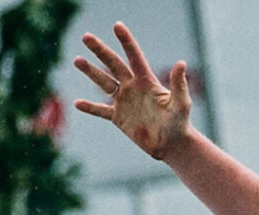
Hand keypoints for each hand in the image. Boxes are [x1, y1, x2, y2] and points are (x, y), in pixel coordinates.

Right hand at [74, 22, 192, 161]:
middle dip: (100, 51)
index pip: (134, 56)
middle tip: (86, 37)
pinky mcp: (119, 117)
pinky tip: (77, 103)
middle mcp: (133, 87)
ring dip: (91, 72)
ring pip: (104, 83)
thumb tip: (181, 62)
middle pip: (113, 64)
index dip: (126, 41)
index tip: (117, 26)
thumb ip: (179, 84)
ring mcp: (124, 101)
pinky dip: (90, 107)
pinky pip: (101, 110)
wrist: (172, 144)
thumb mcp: (181, 103)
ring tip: (77, 60)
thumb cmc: (180, 123)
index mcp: (147, 81)